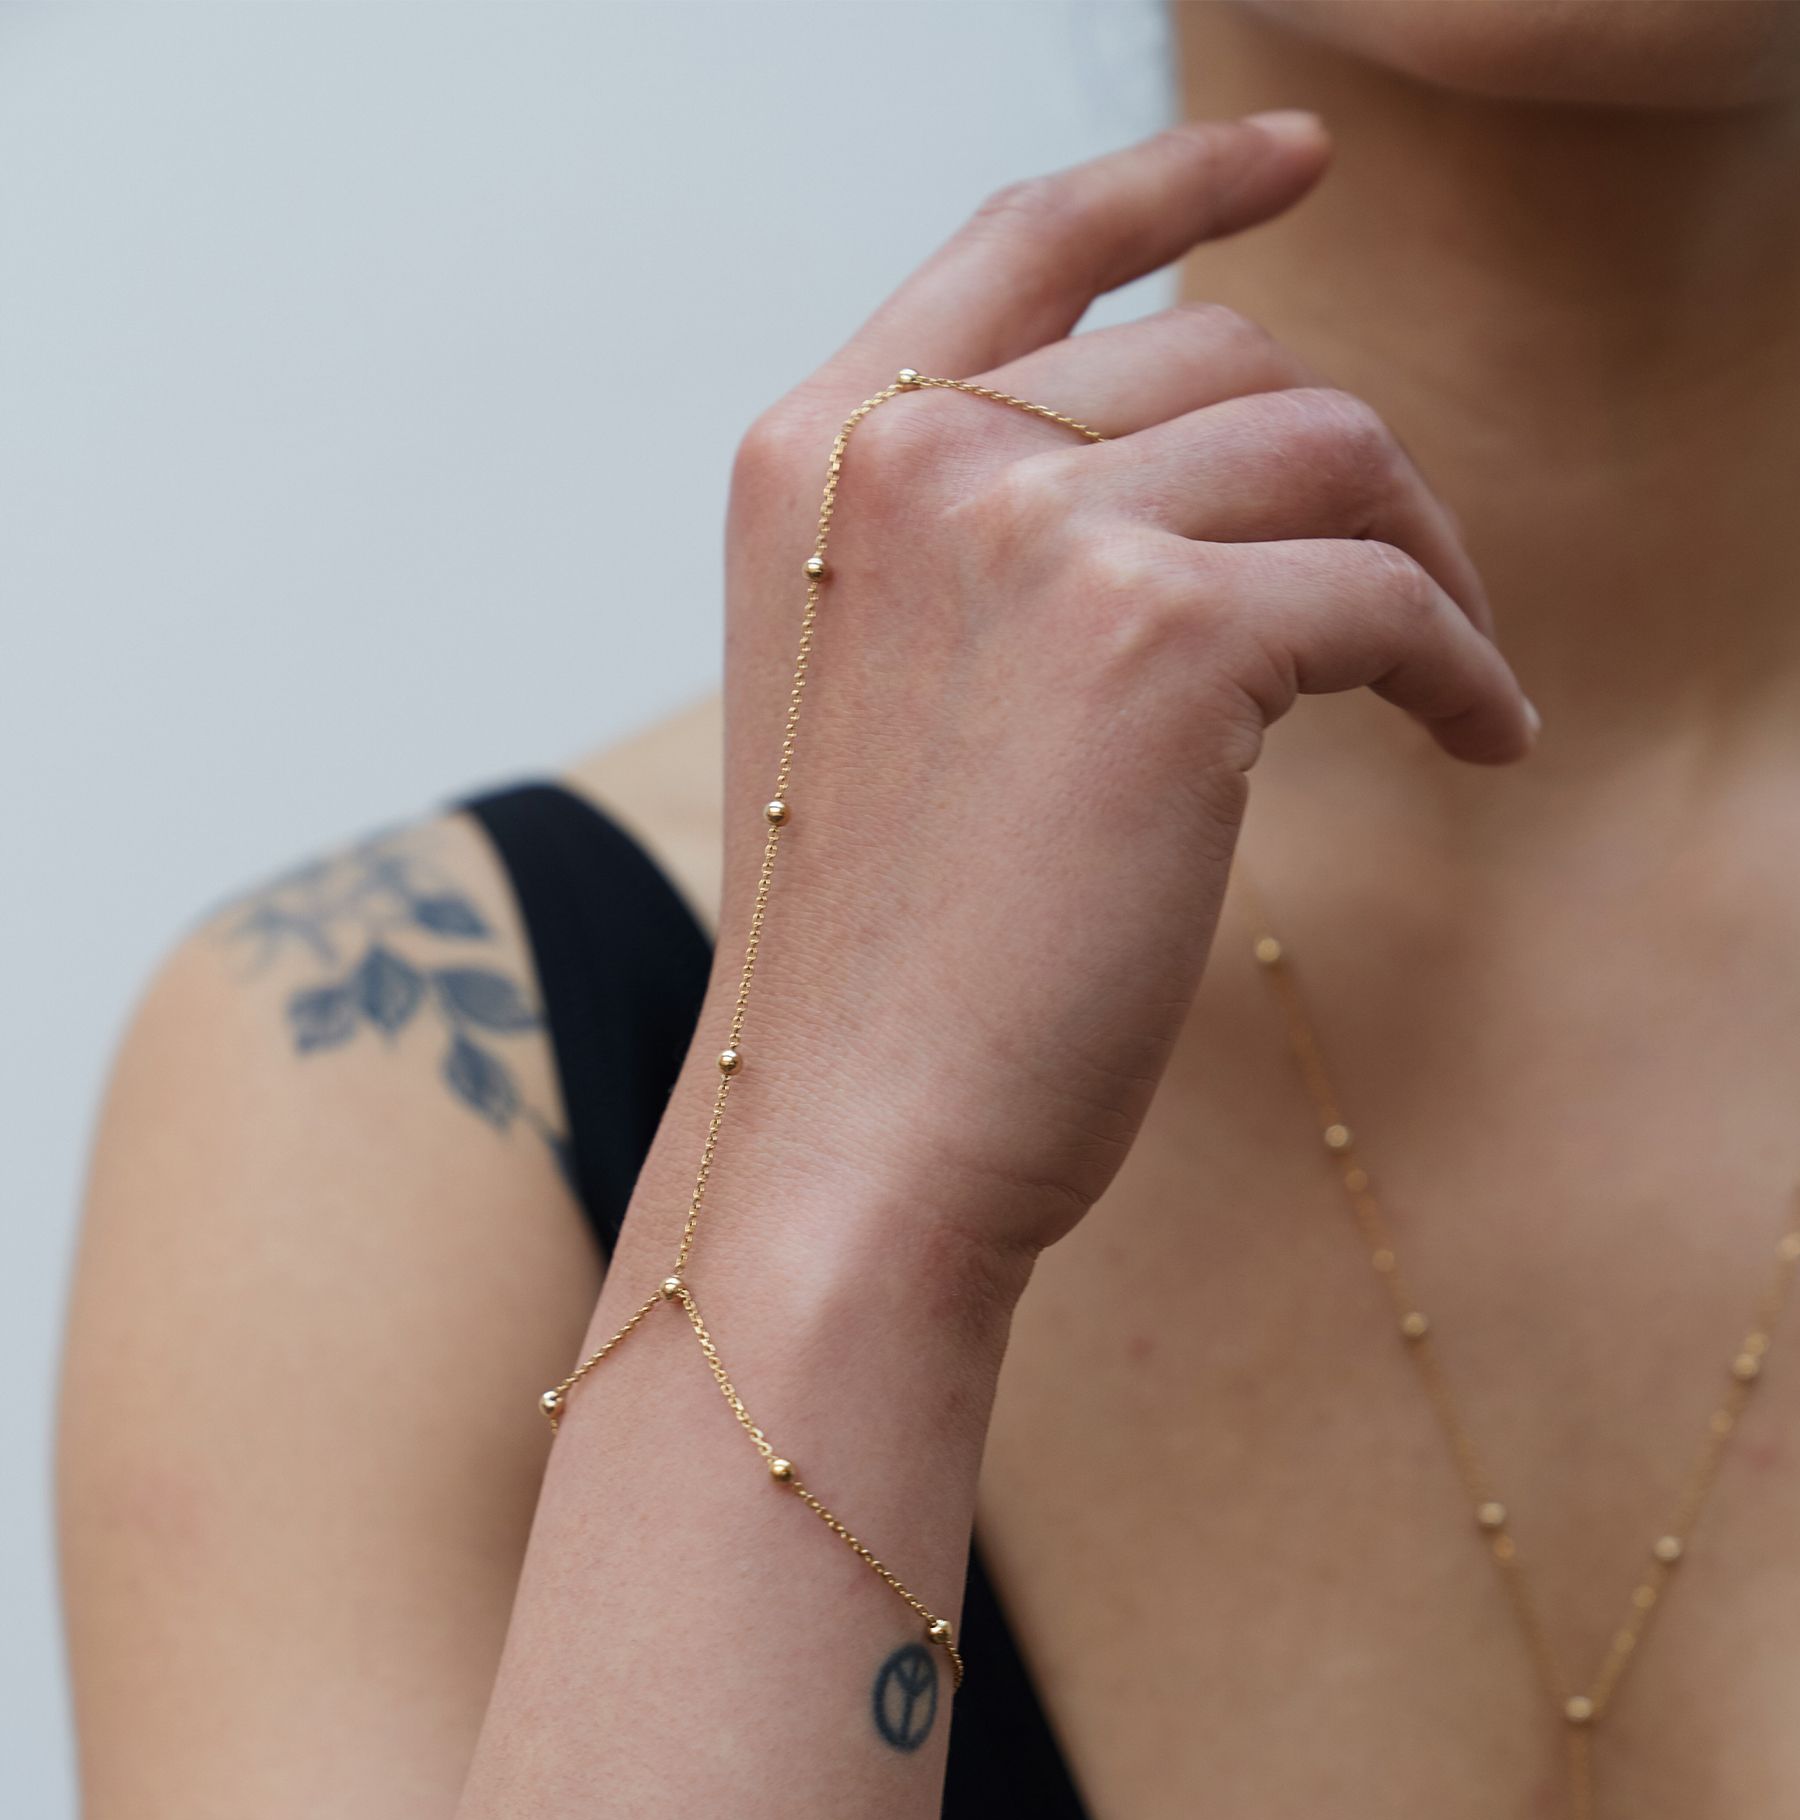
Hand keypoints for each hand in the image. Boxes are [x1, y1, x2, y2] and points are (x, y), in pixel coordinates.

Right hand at [713, 113, 1532, 1279]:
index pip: (1023, 241)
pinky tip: (1482, 737)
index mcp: (815, 455)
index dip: (1175, 177)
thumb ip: (980, 548)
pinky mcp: (1160, 634)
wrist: (851, 1142)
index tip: (1296, 165)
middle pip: (1219, 351)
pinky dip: (1461, 664)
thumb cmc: (879, 963)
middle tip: (1414, 588)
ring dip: (1424, 560)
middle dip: (1346, 465)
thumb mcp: (879, 697)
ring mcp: (1028, 527)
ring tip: (1454, 678)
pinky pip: (1383, 596)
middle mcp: (910, 454)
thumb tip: (1212, 466)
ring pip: (1324, 451)